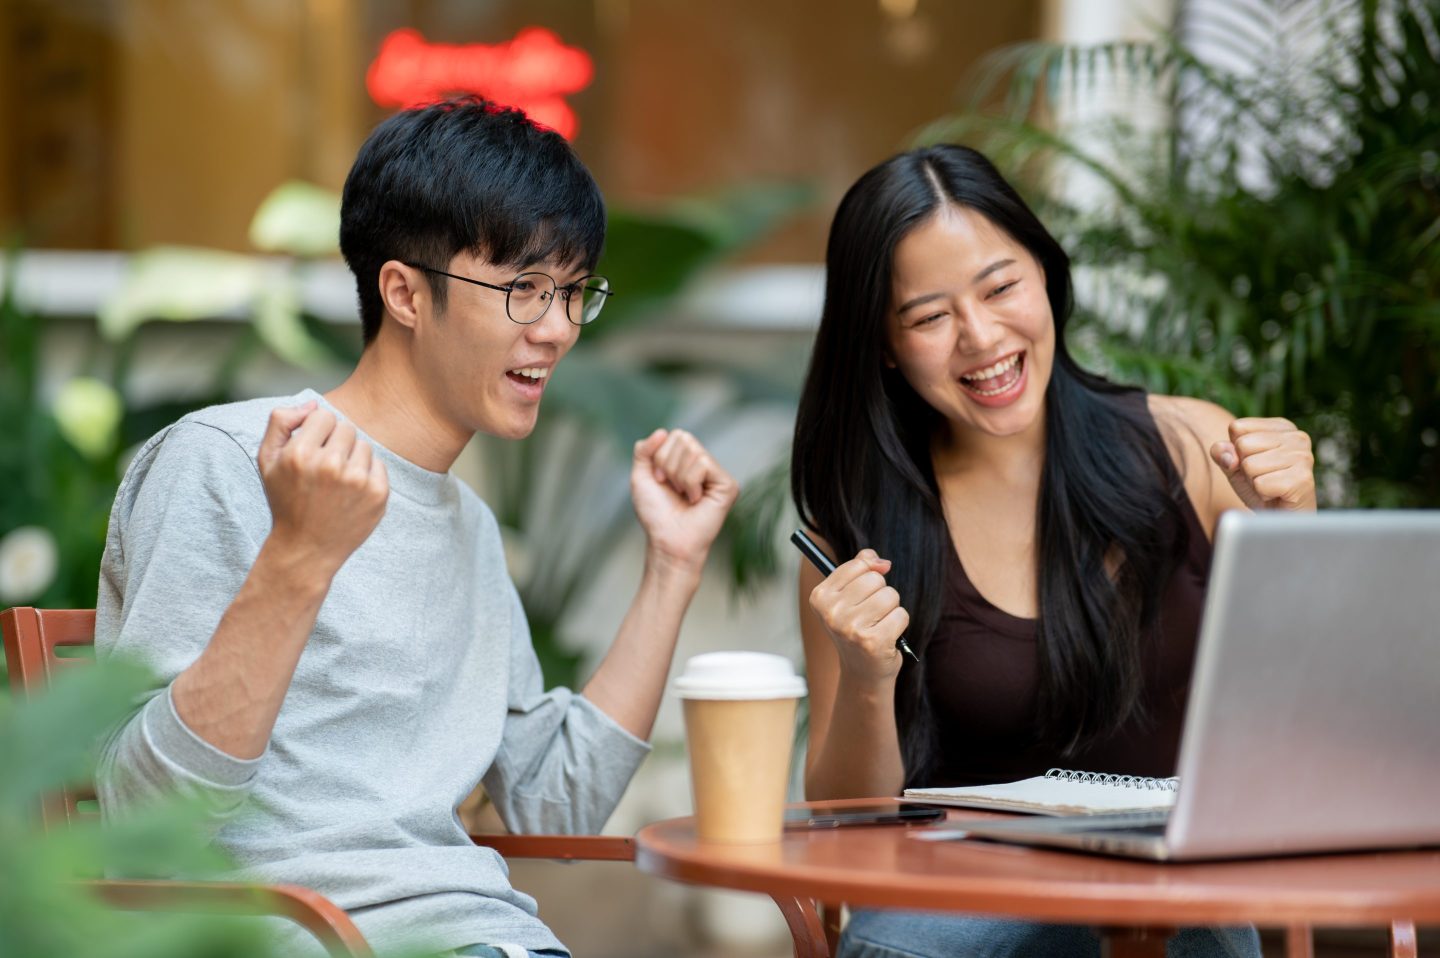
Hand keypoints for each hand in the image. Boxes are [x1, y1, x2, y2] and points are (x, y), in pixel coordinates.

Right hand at [256, 402, 389, 575]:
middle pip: (346, 427)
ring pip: (363, 445)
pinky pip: (378, 463)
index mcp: (300, 455)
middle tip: (323, 469)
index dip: (317, 431)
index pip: (324, 415)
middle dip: (335, 443)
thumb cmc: (285, 500)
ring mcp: (357, 481)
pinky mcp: (378, 493)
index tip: (310, 450)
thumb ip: (280, 422)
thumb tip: (313, 404)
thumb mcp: (267, 460)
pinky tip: (350, 493)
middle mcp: (330, 466)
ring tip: (336, 482)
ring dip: (352, 458)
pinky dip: (367, 474)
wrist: (306, 548)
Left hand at [629, 428, 737, 579]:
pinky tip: (695, 500)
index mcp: (686, 460)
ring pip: (693, 451)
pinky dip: (690, 483)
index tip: (660, 481)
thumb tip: (663, 431)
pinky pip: (703, 463)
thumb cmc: (656, 514)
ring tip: (684, 497)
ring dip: (679, 477)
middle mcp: (705, 464)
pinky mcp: (728, 484)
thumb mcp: (641, 476)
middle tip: (673, 489)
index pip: (675, 435)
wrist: (667, 540)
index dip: (660, 457)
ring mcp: (718, 474)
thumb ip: (644, 450)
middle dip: (668, 464)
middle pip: (684, 437)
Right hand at [808, 549, 908, 682]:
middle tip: (871, 615)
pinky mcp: (873, 642)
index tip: (866, 590)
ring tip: (879, 624)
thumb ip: (861, 568)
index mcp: (820, 597)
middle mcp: (832, 613)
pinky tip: (887, 637)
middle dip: (881, 593)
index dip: (869, 574)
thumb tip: (882, 562)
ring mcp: (851, 629)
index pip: (857, 565)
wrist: (862, 671)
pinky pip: (901, 614)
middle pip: (875, 579)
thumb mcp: (850, 595)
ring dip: (891, 609)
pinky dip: (900, 623)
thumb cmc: (858, 627)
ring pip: (890, 595)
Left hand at [1210, 417, 1315, 511]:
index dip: (1236, 450)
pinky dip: (1262, 494)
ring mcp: (1303, 457)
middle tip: (1263, 478)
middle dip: (1245, 467)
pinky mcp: (1303, 479)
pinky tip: (1276, 495)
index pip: (1237, 427)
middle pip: (1243, 444)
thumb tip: (1224, 452)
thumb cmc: (1259, 488)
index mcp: (1282, 427)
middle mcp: (1297, 437)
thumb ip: (1223, 453)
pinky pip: (1260, 484)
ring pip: (1250, 465)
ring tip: (1270, 486)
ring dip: (1253, 482)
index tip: (1255, 463)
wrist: (1280, 518)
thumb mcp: (1234, 466)